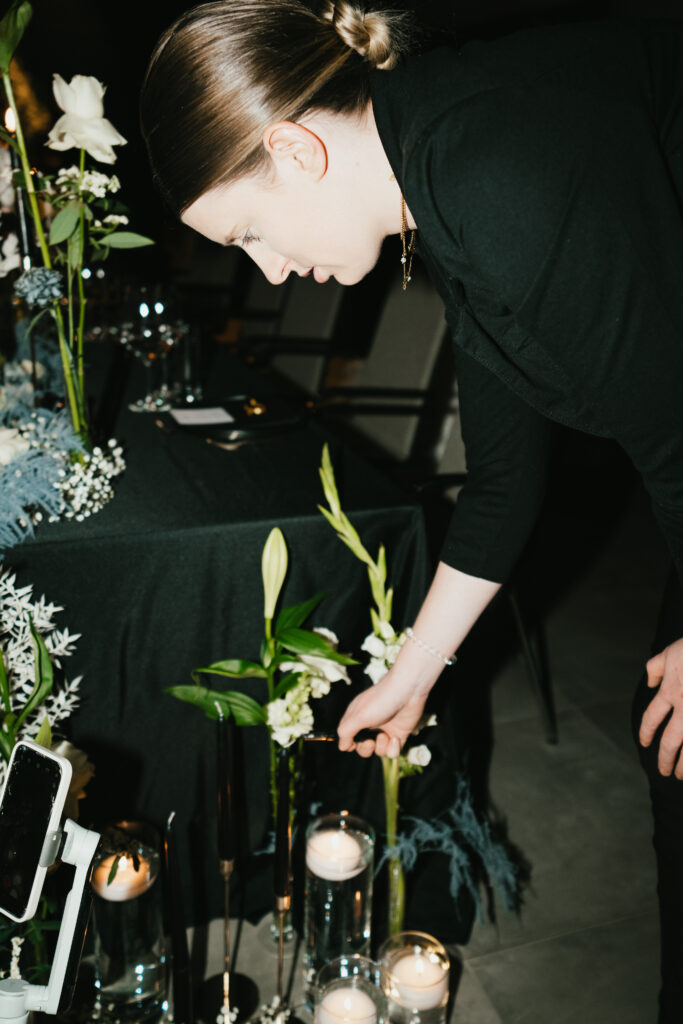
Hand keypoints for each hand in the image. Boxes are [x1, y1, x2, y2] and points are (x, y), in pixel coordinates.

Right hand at [337, 669, 428, 758]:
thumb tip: (342, 747)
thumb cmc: (381, 700)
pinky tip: (395, 738)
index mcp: (357, 718)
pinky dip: (393, 749)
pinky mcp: (398, 734)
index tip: (354, 742)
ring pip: (378, 751)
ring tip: (385, 736)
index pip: (348, 738)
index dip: (350, 744)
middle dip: (365, 749)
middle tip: (370, 741)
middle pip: (363, 748)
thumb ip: (346, 732)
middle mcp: (370, 725)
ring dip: (381, 747)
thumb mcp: (358, 716)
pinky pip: (393, 752)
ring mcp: (385, 730)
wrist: (408, 691)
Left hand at [639, 637, 682, 777]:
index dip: (646, 733)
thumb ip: (656, 668)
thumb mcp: (670, 652)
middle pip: (670, 741)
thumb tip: (649, 684)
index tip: (645, 744)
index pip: (652, 718)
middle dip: (665, 759)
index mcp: (670, 691)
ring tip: (680, 775)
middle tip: (663, 771)